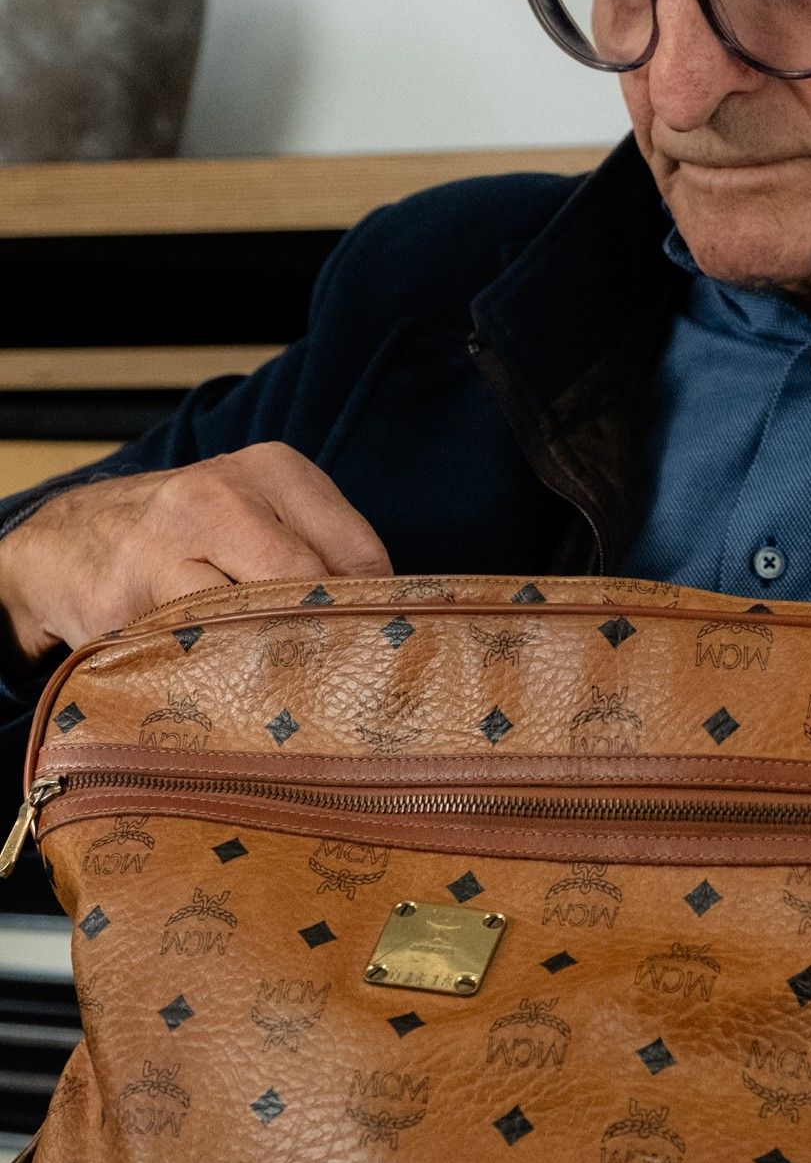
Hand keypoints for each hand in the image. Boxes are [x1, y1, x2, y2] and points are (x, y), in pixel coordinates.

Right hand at [0, 443, 392, 668]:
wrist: (66, 542)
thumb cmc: (189, 536)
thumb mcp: (260, 515)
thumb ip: (321, 552)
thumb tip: (393, 621)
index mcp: (273, 470)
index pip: (357, 550)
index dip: (373, 609)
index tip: (381, 649)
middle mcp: (220, 497)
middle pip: (308, 585)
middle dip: (328, 638)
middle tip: (344, 682)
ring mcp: (165, 547)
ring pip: (252, 622)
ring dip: (276, 664)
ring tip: (293, 691)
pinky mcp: (123, 603)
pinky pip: (194, 652)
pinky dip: (220, 676)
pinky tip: (232, 686)